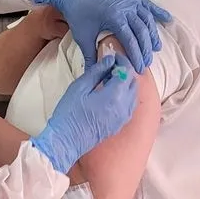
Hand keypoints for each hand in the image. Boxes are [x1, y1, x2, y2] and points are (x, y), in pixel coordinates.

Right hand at [30, 54, 137, 173]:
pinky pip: (129, 105)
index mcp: (115, 96)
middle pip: (133, 83)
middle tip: (109, 67)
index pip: (127, 71)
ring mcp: (123, 118)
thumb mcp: (79, 87)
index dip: (121, 61)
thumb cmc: (69, 114)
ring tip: (109, 80)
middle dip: (125, 72)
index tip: (112, 56)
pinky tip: (110, 95)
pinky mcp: (119, 125)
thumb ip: (97, 72)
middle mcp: (124, 107)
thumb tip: (110, 61)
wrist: (66, 142)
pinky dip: (124, 96)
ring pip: (133, 94)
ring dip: (125, 84)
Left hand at [31, 0, 171, 72]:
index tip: (139, 69)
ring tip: (156, 48)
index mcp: (114, 17)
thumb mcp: (83, 37)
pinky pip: (148, 4)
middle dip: (146, 49)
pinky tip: (168, 20)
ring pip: (147, 19)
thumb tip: (93, 74)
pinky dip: (158, 12)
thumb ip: (90, 57)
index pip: (130, 40)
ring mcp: (129, 0)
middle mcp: (125, 7)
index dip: (136, 56)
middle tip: (147, 63)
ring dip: (153, 34)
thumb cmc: (77, 15)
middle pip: (142, 31)